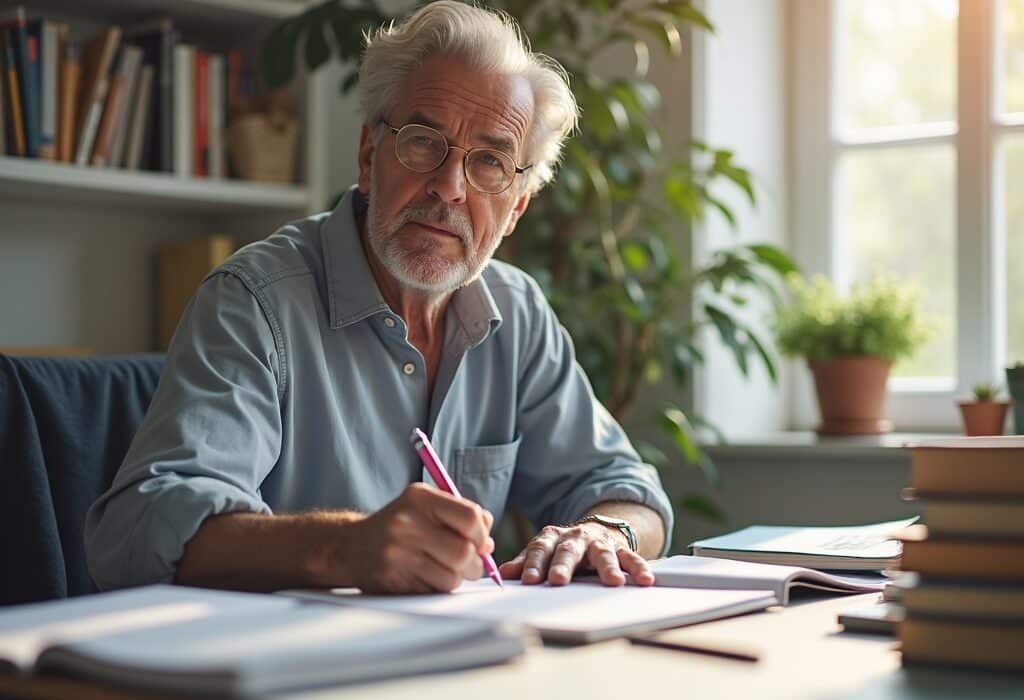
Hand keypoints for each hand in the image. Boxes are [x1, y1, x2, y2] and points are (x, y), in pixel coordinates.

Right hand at [346, 483, 494, 593]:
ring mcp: (397, 551)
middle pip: (463, 551)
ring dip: (458, 577)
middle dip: (475, 563)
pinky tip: (429, 576)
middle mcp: (406, 522)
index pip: (469, 516)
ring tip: (447, 569)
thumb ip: (460, 515)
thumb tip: (488, 543)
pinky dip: (440, 587)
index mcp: (419, 498)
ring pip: (452, 576)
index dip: (482, 533)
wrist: (350, 546)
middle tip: (471, 563)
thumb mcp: (425, 507)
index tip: (481, 541)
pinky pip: (434, 590)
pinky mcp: (392, 578)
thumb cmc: (399, 525)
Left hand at [498, 522, 654, 586]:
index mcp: (552, 537)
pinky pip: (631, 558)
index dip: (532, 564)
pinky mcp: (620, 549)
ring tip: (613, 582)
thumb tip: (501, 573)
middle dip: (562, 565)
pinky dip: (638, 568)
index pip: (539, 549)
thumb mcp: (543, 551)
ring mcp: (598, 542)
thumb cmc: (564, 548)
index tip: (526, 580)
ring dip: (607, 567)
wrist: (596, 531)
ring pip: (603, 553)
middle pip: (568, 551)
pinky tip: (645, 580)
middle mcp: (575, 537)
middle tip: (557, 581)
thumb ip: (525, 562)